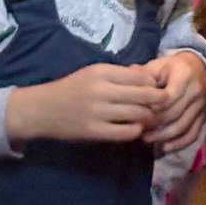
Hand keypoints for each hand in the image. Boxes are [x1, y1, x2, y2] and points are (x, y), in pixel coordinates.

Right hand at [6, 64, 165, 144]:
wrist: (40, 109)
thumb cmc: (71, 88)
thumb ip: (120, 74)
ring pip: (138, 114)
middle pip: (144, 95)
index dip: (154, 84)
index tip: (157, 89)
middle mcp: (101, 90)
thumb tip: (150, 76)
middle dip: (159, 101)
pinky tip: (136, 129)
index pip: (141, 76)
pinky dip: (136, 131)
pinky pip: (125, 132)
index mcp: (102, 72)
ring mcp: (97, 112)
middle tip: (164, 105)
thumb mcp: (93, 73)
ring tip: (153, 118)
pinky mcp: (93, 131)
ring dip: (150, 117)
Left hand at [144, 51, 205, 153]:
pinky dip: (179, 143)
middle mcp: (196, 92)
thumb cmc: (174, 68)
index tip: (137, 112)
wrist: (200, 68)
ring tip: (147, 139)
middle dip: (154, 124)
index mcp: (184, 76)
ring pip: (183, 126)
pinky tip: (165, 147)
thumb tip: (128, 81)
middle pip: (174, 114)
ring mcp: (201, 106)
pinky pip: (193, 133)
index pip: (169, 97)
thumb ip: (144, 74)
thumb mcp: (159, 65)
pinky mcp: (203, 116)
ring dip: (163, 136)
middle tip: (137, 129)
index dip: (152, 107)